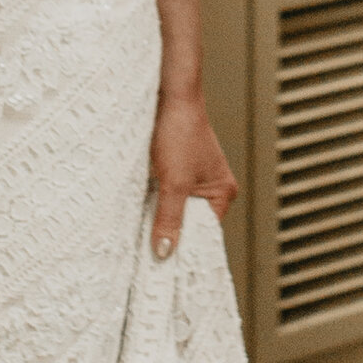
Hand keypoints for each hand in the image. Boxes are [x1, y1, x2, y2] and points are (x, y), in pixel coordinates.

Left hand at [150, 83, 235, 259]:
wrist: (169, 95)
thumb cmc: (179, 132)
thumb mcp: (173, 182)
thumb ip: (169, 219)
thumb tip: (165, 253)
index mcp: (222, 193)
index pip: (204, 234)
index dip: (185, 249)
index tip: (163, 268)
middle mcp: (211, 188)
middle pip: (189, 224)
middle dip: (171, 234)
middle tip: (148, 255)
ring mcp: (193, 179)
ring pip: (175, 210)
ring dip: (160, 219)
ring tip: (143, 236)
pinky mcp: (176, 170)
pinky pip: (166, 197)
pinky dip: (154, 205)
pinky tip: (139, 212)